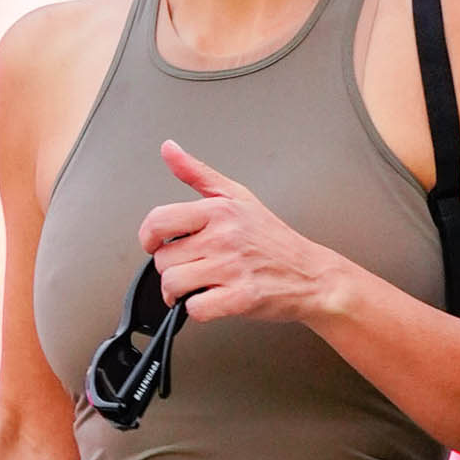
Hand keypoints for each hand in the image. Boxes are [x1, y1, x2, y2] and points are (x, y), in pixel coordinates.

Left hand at [139, 142, 341, 324]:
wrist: (311, 274)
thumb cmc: (274, 239)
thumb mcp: (237, 196)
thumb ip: (198, 174)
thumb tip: (169, 150)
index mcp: (219, 210)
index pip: (159, 221)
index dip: (148, 238)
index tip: (155, 245)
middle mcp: (224, 237)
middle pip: (163, 259)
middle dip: (171, 269)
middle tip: (190, 269)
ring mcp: (232, 268)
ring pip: (174, 284)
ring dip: (180, 293)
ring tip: (198, 286)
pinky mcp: (241, 298)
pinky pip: (196, 309)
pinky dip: (198, 310)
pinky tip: (212, 299)